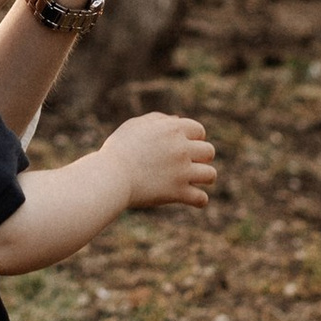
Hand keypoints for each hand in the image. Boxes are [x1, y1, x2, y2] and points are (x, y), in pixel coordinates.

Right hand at [102, 107, 216, 211]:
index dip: (194, 139)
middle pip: (209, 151)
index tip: (186, 146)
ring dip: (204, 178)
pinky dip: (199, 200)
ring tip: (195, 181)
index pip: (199, 131)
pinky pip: (201, 198)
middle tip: (190, 164)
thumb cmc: (119, 149)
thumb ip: (158, 120)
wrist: (110, 176)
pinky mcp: (178, 192)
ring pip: (210, 175)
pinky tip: (193, 199)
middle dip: (202, 157)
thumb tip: (178, 120)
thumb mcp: (135, 126)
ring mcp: (182, 171)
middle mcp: (182, 149)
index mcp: (173, 130)